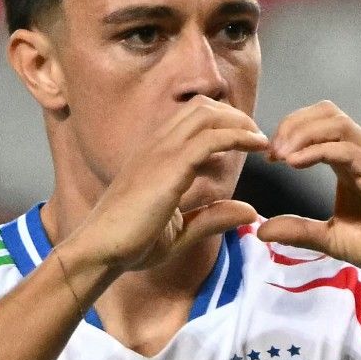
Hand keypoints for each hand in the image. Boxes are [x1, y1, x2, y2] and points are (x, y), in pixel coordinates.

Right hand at [62, 96, 267, 276]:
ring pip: (207, 115)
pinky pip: (210, 138)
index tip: (247, 141)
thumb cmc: (130, 244)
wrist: (100, 251)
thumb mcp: (181, 231)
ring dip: (240, 123)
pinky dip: (238, 136)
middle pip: (202, 108)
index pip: (191, 119)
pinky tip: (256, 146)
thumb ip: (213, 218)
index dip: (223, 124)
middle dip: (235, 117)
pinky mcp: (169, 166)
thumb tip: (249, 211)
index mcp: (153, 156)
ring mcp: (160, 152)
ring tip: (260, 140)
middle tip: (257, 137)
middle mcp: (156, 146)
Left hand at [256, 101, 360, 282]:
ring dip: (302, 132)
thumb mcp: (333, 239)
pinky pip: (347, 150)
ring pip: (336, 122)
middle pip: (325, 111)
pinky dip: (317, 151)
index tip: (268, 157)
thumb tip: (261, 230)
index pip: (318, 124)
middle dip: (292, 123)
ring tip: (280, 156)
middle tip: (271, 152)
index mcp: (350, 163)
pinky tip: (295, 164)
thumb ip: (300, 231)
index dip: (289, 132)